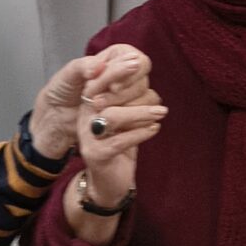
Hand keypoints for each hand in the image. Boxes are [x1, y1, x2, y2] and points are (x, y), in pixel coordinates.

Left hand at [30, 42, 151, 158]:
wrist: (56, 117)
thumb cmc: (62, 91)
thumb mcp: (68, 75)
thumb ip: (84, 66)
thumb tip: (100, 67)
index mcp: (115, 57)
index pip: (137, 61)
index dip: (127, 74)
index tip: (112, 87)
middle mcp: (127, 75)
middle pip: (142, 82)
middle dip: (120, 94)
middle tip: (96, 101)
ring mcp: (130, 95)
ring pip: (146, 99)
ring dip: (124, 108)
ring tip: (97, 111)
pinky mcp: (130, 115)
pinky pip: (143, 117)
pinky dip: (128, 120)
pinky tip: (109, 122)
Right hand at [64, 54, 164, 234]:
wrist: (109, 184)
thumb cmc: (120, 146)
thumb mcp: (125, 118)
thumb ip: (129, 98)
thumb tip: (145, 76)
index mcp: (89, 105)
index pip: (98, 80)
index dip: (117, 70)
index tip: (138, 61)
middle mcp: (85, 118)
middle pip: (102, 93)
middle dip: (128, 86)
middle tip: (151, 83)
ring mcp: (89, 138)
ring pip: (113, 116)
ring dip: (140, 112)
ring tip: (160, 112)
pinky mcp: (97, 156)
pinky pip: (120, 141)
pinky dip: (140, 134)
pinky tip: (155, 129)